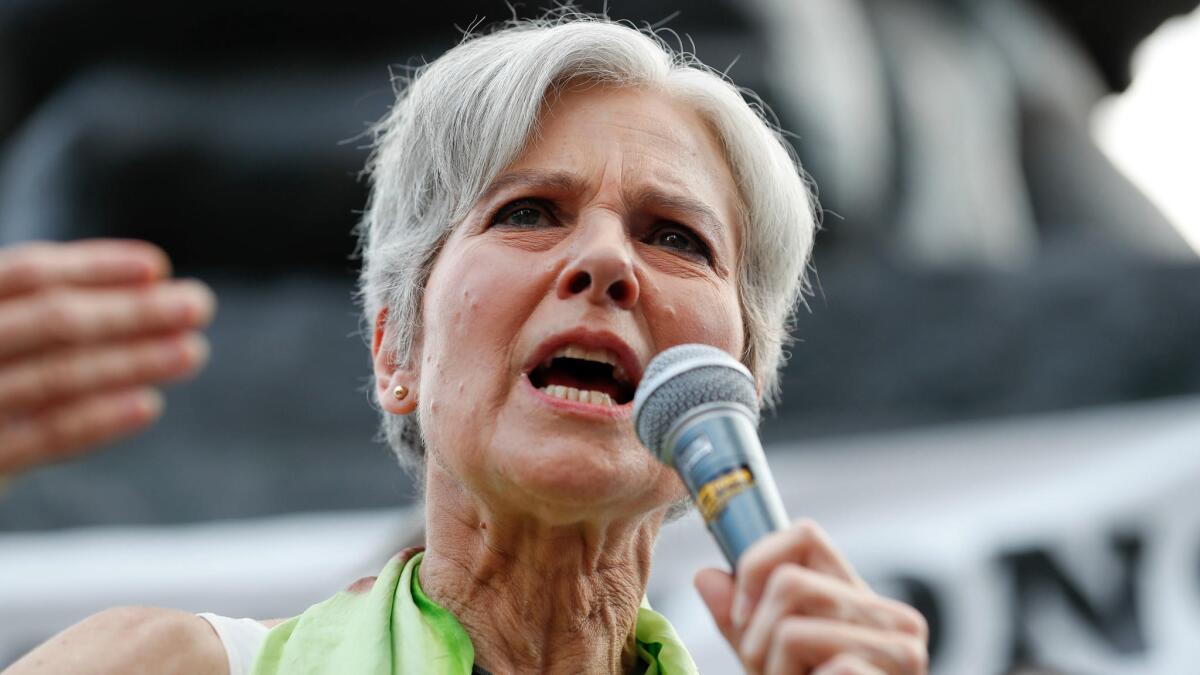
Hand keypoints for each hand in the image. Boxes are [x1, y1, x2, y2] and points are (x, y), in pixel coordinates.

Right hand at [0, 239, 214, 474]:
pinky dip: (99, 419)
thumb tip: (142, 292)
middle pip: (53, 320)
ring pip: (57, 376)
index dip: (95, 266)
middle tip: (199, 304)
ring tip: (192, 351)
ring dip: (134, 360)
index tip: (157, 267)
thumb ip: (34, 321)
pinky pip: (44, 437)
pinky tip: (148, 404)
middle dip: (132, 311)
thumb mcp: (0, 342)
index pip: (27, 273)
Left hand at [695, 520, 927, 674]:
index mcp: (861, 599)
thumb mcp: (769, 660)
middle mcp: (892, 616)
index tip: (741, 613)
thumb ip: (740, 620)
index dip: (756, 564)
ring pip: (791, 627)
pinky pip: (816, 664)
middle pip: (787, 583)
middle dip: (756, 636)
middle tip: (772, 672)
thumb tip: (706, 576)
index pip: (804, 534)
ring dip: (772, 669)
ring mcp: (901, 649)